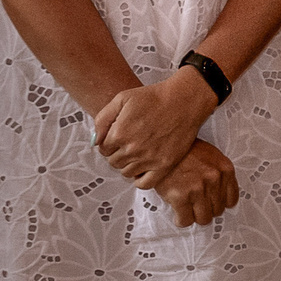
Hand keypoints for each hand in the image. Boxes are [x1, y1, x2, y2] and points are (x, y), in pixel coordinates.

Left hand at [94, 68, 218, 186]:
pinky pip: (145, 183)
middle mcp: (132, 149)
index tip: (118, 138)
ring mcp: (149, 159)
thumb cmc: (154, 97)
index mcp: (119, 133)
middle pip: (114, 162)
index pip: (103, 149)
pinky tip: (143, 168)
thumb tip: (96, 140)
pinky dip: (140, 180)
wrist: (185, 101)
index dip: (109, 143)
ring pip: (127, 173)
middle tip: (129, 144)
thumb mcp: (122, 98)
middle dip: (118, 154)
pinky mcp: (165, 165)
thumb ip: (103, 119)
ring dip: (128, 165)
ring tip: (138, 154)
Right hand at [154, 140, 239, 227]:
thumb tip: (219, 194)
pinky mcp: (180, 196)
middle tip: (196, 206)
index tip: (212, 204)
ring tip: (187, 209)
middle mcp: (214, 179)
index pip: (231, 200)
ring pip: (203, 218)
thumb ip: (217, 174)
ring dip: (195, 216)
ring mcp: (198, 188)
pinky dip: (182, 220)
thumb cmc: (184, 151)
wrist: (162, 145)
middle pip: (217, 211)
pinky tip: (179, 214)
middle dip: (206, 210)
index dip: (219, 204)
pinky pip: (186, 220)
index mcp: (225, 169)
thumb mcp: (209, 156)